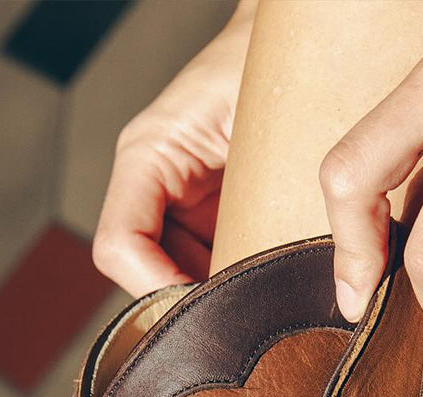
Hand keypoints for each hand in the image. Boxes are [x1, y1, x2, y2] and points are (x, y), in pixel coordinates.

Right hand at [93, 2, 256, 295]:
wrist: (303, 50)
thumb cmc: (279, 71)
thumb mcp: (265, 131)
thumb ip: (255, 200)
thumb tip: (263, 276)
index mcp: (148, 156)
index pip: (119, 248)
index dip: (157, 288)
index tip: (210, 310)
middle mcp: (151, 188)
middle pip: (143, 278)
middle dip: (190, 307)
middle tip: (243, 321)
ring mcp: (176, 210)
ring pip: (174, 287)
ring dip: (216, 304)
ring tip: (259, 305)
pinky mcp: (205, 225)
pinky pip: (207, 276)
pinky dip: (235, 293)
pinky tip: (266, 291)